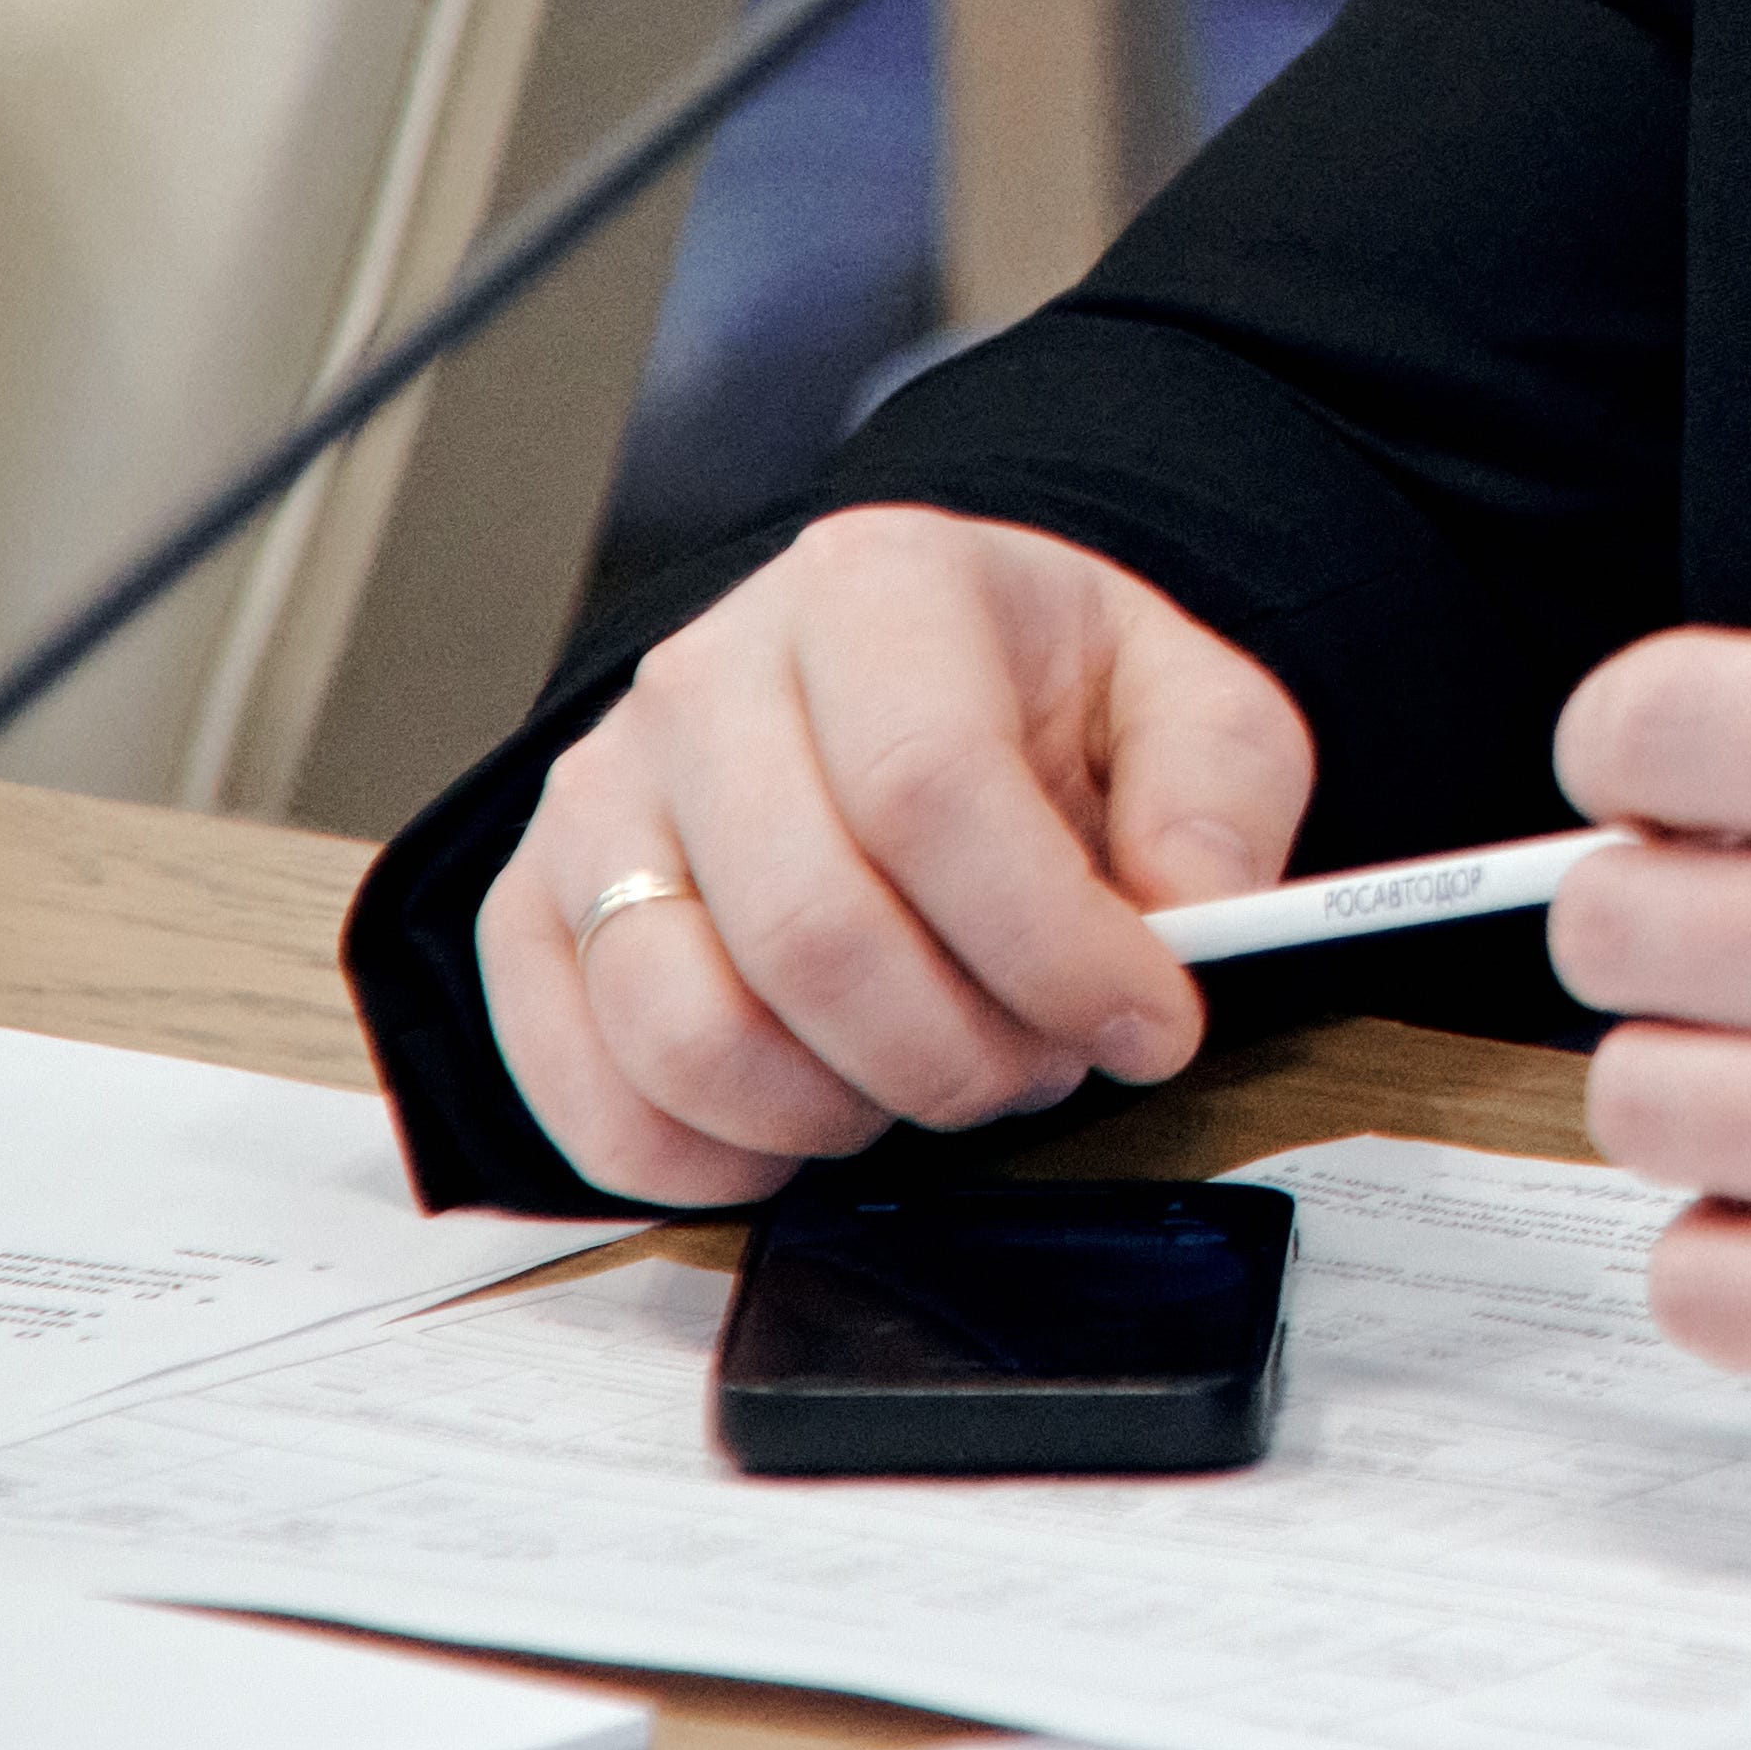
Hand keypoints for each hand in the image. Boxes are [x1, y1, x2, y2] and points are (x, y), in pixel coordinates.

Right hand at [479, 506, 1315, 1204]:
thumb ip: (1219, 801)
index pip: (932, 789)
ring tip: (932, 1078)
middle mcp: (706, 678)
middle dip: (960, 1053)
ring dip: (841, 1114)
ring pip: (687, 1030)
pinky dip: (711, 1162)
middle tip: (1042, 1066)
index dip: (1053, 945)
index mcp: (875, 587)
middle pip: (811, 931)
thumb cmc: (1035, 701)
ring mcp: (600, 798)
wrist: (899, 684)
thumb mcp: (1188, 708)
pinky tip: (814, 1125)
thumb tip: (1188, 917)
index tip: (1149, 1023)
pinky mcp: (531, 913)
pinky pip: (589, 1094)